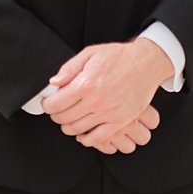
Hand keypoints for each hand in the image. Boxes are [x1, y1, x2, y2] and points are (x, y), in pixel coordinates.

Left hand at [41, 39, 173, 146]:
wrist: (145, 64)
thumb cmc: (118, 57)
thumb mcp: (89, 54)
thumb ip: (69, 69)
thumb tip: (53, 83)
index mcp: (85, 84)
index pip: (55, 104)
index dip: (47, 105)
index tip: (48, 103)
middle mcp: (96, 101)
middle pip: (64, 119)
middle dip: (56, 116)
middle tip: (58, 110)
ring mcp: (108, 113)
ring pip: (77, 130)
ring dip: (68, 127)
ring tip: (69, 119)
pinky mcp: (120, 122)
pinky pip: (98, 138)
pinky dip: (87, 139)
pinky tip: (83, 132)